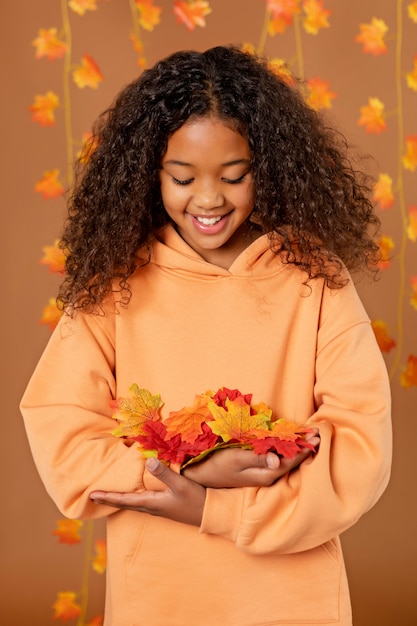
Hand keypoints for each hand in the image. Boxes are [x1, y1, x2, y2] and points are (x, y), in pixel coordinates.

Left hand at [90, 458, 205, 525]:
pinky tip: (133, 494)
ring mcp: (157, 508)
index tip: (92, 495)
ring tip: (108, 495)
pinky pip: (140, 502)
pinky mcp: (163, 506)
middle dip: (108, 499)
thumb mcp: (180, 485)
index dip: (107, 497)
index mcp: (151, 503)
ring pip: (132, 504)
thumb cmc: (195, 500)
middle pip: (124, 504)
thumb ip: (164, 473)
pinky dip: (131, 498)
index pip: (123, 500)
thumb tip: (148, 460)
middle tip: (93, 496)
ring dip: (118, 499)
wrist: (209, 515)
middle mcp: (151, 507)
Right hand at [182, 428, 319, 487]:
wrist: (200, 475)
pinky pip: (277, 456)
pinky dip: (285, 447)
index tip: (316, 437)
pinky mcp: (257, 467)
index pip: (291, 461)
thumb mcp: (236, 460)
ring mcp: (262, 472)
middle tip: (319, 433)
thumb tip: (279, 460)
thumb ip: (257, 458)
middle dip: (305, 447)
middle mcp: (267, 475)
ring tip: (310, 436)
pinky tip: (290, 441)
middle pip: (292, 460)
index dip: (304, 448)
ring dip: (297, 446)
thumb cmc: (217, 465)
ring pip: (285, 458)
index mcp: (266, 474)